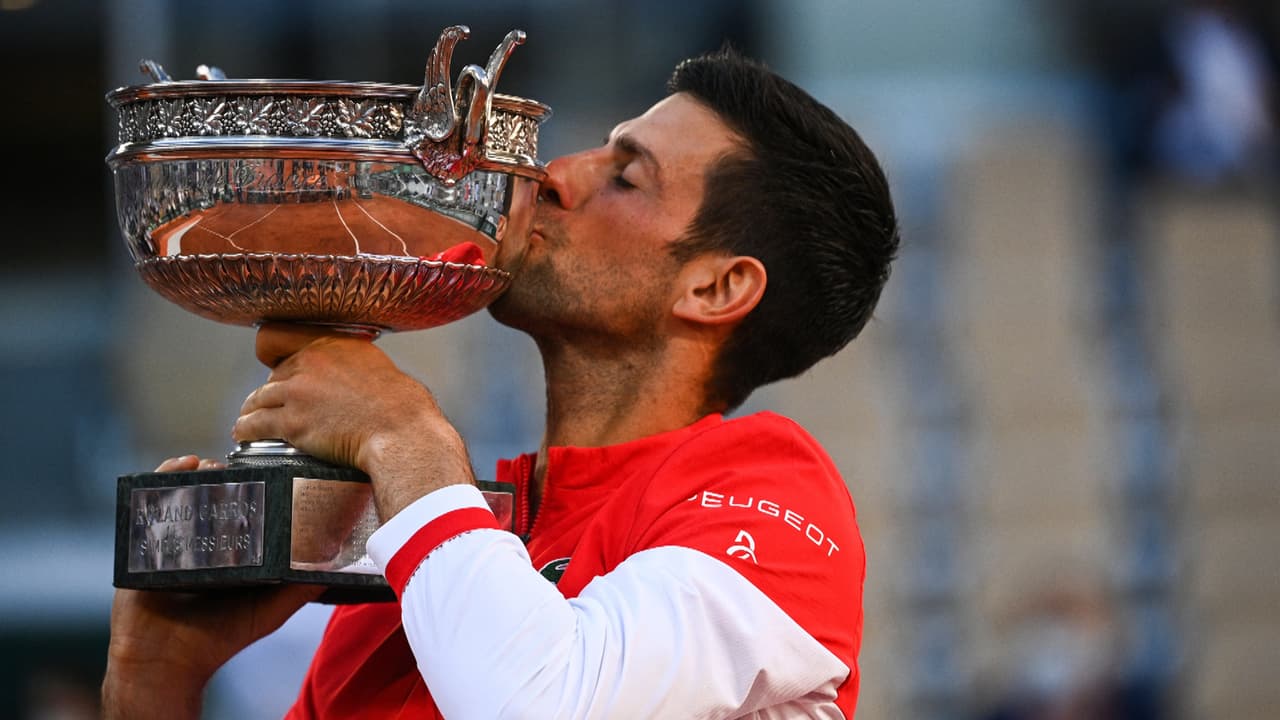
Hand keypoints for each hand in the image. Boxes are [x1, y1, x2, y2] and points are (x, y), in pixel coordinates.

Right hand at [102, 456, 323, 719]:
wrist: (166, 662)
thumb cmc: (218, 639)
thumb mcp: (268, 611)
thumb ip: (300, 589)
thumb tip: (336, 567)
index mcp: (231, 552)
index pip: (245, 509)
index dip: (256, 488)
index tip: (271, 470)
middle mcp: (203, 541)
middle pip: (215, 496)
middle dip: (228, 475)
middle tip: (241, 466)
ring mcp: (173, 538)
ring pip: (186, 493)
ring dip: (200, 471)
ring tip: (214, 463)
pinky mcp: (144, 540)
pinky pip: (151, 501)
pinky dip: (165, 477)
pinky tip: (185, 465)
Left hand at [233, 323, 474, 519]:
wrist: (401, 430)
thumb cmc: (400, 404)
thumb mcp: (375, 364)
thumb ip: (351, 362)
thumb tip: (345, 374)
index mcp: (330, 343)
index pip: (282, 342)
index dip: (275, 358)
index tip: (275, 370)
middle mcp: (309, 363)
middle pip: (273, 376)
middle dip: (272, 391)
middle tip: (271, 406)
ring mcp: (298, 392)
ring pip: (259, 399)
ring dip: (251, 410)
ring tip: (247, 420)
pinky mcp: (292, 422)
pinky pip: (256, 424)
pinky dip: (246, 429)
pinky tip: (242, 433)